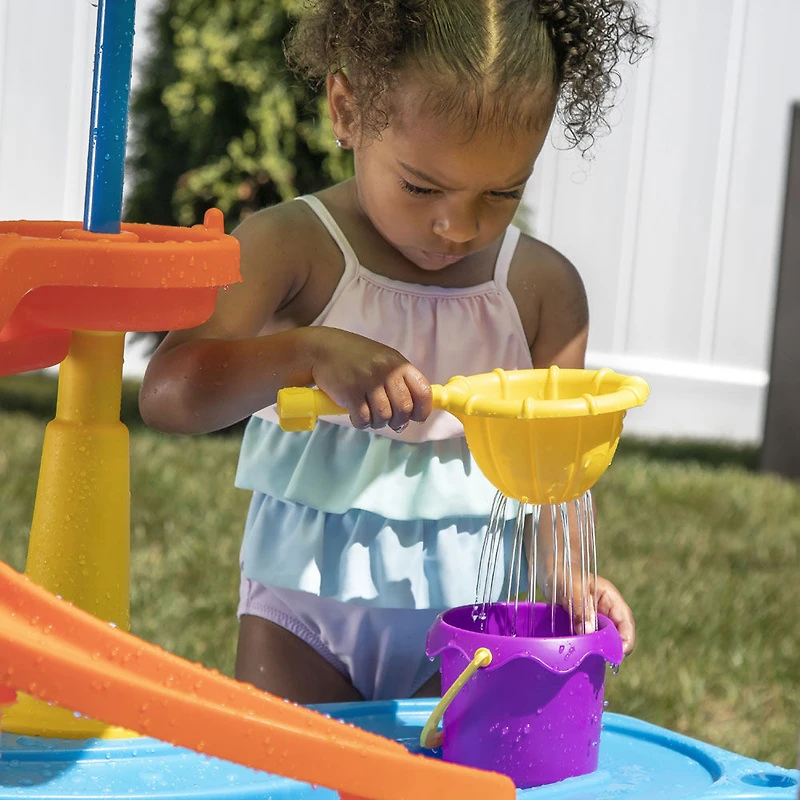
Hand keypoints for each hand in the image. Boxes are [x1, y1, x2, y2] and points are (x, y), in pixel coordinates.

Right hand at [308, 328, 432, 431]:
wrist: (323, 349)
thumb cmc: (356, 358)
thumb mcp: (383, 361)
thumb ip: (398, 384)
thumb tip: (409, 418)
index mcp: (399, 364)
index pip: (423, 392)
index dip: (422, 410)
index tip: (415, 418)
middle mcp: (386, 372)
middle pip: (404, 409)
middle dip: (398, 421)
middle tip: (390, 421)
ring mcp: (368, 381)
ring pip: (384, 416)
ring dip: (378, 422)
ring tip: (371, 416)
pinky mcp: (350, 392)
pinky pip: (363, 419)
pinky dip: (361, 423)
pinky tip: (357, 416)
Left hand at [543, 574, 635, 655]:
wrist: (552, 573)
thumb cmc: (564, 575)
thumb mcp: (573, 588)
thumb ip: (582, 608)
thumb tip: (589, 632)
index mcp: (611, 598)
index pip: (625, 622)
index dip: (626, 639)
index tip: (618, 653)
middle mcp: (607, 611)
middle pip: (617, 634)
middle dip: (611, 648)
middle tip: (598, 658)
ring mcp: (596, 619)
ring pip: (603, 639)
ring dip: (597, 648)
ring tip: (587, 655)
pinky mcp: (585, 625)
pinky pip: (590, 639)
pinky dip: (586, 646)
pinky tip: (577, 650)